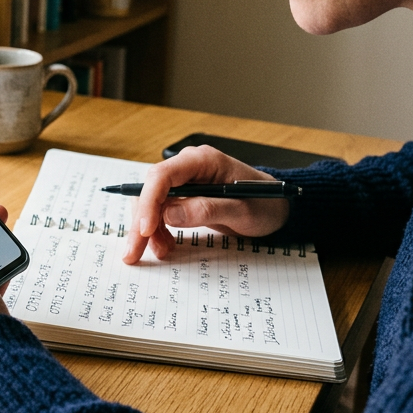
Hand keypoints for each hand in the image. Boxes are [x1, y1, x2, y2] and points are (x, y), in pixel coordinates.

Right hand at [124, 145, 290, 263]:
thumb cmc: (267, 204)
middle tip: (134, 252)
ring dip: (149, 229)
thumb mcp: (243, 211)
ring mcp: (185, 181)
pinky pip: (162, 211)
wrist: (279, 207)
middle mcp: (188, 167)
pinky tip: (165, 245)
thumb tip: (170, 213)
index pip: (162, 175)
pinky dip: (159, 230)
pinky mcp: (185, 196)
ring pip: (152, 203)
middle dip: (141, 222)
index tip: (145, 228)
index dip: (149, 202)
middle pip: (151, 190)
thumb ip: (207, 209)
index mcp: (202, 160)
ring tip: (162, 251)